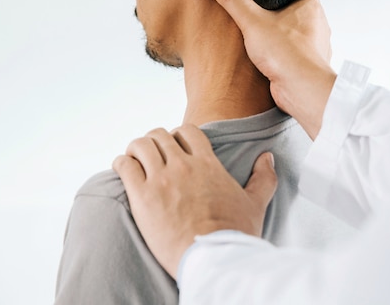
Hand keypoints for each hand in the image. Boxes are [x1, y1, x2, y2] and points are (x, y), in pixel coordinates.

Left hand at [112, 125, 277, 278]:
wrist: (213, 259)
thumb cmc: (234, 234)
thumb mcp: (255, 204)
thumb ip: (263, 178)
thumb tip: (267, 157)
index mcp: (208, 164)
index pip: (188, 131)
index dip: (179, 135)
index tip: (176, 146)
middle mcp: (183, 166)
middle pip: (160, 135)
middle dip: (155, 141)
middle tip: (153, 155)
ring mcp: (161, 180)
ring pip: (140, 145)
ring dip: (136, 149)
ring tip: (135, 160)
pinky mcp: (142, 198)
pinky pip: (124, 166)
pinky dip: (121, 163)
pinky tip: (124, 170)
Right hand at [202, 0, 336, 138]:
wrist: (301, 91)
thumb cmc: (287, 55)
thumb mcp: (253, 21)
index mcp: (311, 7)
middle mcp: (316, 26)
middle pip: (287, 15)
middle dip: (270, 19)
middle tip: (250, 17)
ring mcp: (312, 48)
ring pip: (288, 37)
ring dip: (273, 40)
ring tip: (254, 38)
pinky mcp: (304, 66)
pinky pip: (287, 56)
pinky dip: (276, 57)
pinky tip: (263, 58)